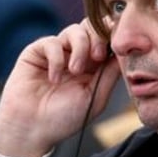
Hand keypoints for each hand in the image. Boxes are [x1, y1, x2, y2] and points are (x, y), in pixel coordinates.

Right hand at [0, 20, 121, 156]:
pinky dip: (56, 58)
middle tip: (97, 56)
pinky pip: (51, 42)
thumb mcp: (95, 98)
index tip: (118, 44)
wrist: (32, 129)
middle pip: (92, 27)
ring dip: (80, 47)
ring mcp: (57, 52)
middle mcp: (76, 55)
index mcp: (94, 65)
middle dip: (99, 37)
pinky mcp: (37, 52)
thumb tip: (125, 52)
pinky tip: (54, 78)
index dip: (113, 36)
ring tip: (75, 71)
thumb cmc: (64, 118)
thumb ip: (110, 74)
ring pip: (74, 30)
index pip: (106, 39)